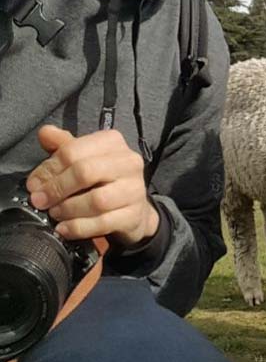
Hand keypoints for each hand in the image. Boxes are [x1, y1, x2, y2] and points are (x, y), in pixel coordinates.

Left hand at [26, 125, 158, 246]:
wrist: (133, 208)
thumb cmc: (102, 179)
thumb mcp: (82, 158)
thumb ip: (63, 146)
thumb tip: (45, 132)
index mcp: (112, 142)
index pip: (73, 151)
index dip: (48, 170)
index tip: (34, 185)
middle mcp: (128, 162)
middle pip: (85, 172)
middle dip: (57, 189)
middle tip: (41, 201)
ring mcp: (135, 189)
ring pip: (96, 200)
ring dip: (68, 210)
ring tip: (55, 214)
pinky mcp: (135, 214)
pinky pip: (102, 223)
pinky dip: (78, 228)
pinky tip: (64, 228)